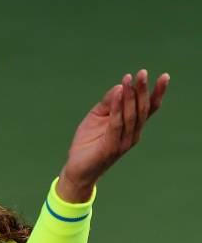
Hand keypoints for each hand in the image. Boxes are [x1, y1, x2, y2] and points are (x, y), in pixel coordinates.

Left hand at [58, 70, 169, 201]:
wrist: (77, 169)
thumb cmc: (88, 142)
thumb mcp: (97, 116)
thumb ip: (108, 102)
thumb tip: (120, 86)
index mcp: (131, 127)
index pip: (148, 109)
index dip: (157, 93)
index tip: (165, 76)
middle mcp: (132, 135)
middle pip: (142, 110)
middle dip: (143, 90)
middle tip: (143, 73)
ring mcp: (123, 142)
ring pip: (130, 116)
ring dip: (130, 96)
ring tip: (128, 79)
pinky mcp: (111, 147)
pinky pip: (116, 124)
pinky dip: (118, 108)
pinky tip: (118, 93)